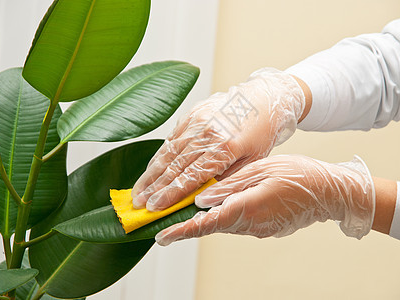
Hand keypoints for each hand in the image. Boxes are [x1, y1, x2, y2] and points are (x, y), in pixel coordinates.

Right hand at [132, 68, 305, 210]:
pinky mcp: (191, 114)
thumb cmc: (260, 133)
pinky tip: (149, 171)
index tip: (154, 208)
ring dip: (150, 174)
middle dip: (154, 188)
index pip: (192, 176)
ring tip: (137, 191)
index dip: (171, 194)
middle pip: (175, 165)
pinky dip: (158, 156)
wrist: (262, 100)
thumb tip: (199, 198)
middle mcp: (207, 132)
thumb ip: (225, 178)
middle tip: (137, 204)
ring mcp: (197, 121)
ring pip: (168, 152)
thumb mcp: (252, 161)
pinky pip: (170, 139)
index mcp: (226, 146)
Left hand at [155, 155, 374, 245]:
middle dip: (187, 224)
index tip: (160, 236)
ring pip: (223, 223)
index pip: (206, 223)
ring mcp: (259, 229)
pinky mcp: (265, 229)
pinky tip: (221, 204)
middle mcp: (251, 224)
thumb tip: (201, 198)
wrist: (331, 193)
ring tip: (189, 209)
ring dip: (205, 219)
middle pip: (211, 226)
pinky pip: (237, 222)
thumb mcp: (262, 170)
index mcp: (247, 208)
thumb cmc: (299, 175)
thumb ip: (230, 186)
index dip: (181, 230)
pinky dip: (224, 216)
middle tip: (166, 220)